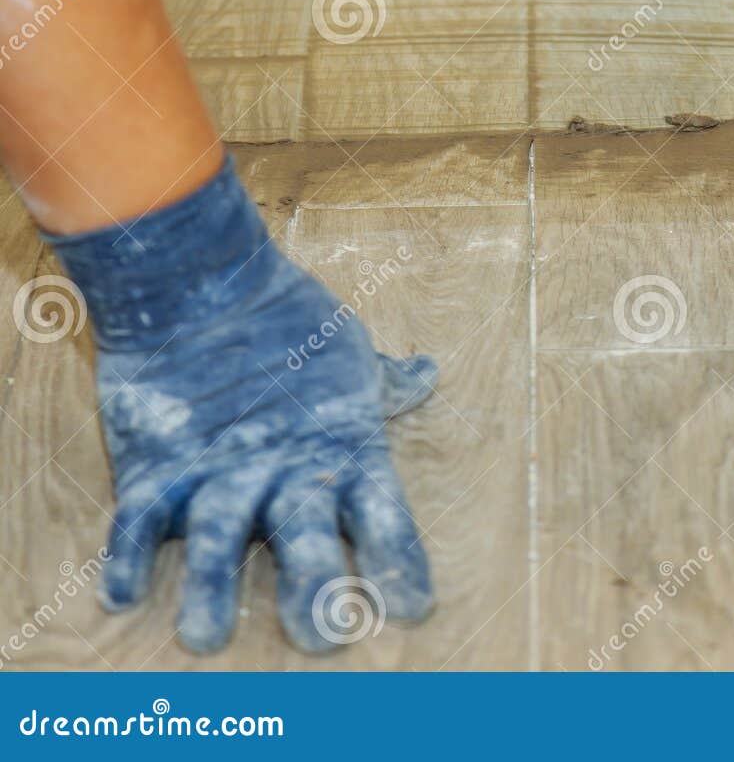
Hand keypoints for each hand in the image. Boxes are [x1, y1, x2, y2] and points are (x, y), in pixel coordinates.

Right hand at [94, 242, 437, 654]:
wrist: (200, 280)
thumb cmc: (289, 318)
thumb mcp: (351, 352)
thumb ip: (387, 381)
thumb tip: (427, 374)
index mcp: (343, 447)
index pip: (383, 513)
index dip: (400, 559)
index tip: (414, 607)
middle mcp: (284, 466)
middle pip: (303, 535)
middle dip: (315, 586)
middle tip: (322, 637)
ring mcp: (217, 466)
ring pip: (219, 535)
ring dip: (213, 585)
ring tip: (205, 637)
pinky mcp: (158, 461)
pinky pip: (139, 516)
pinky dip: (127, 554)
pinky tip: (123, 595)